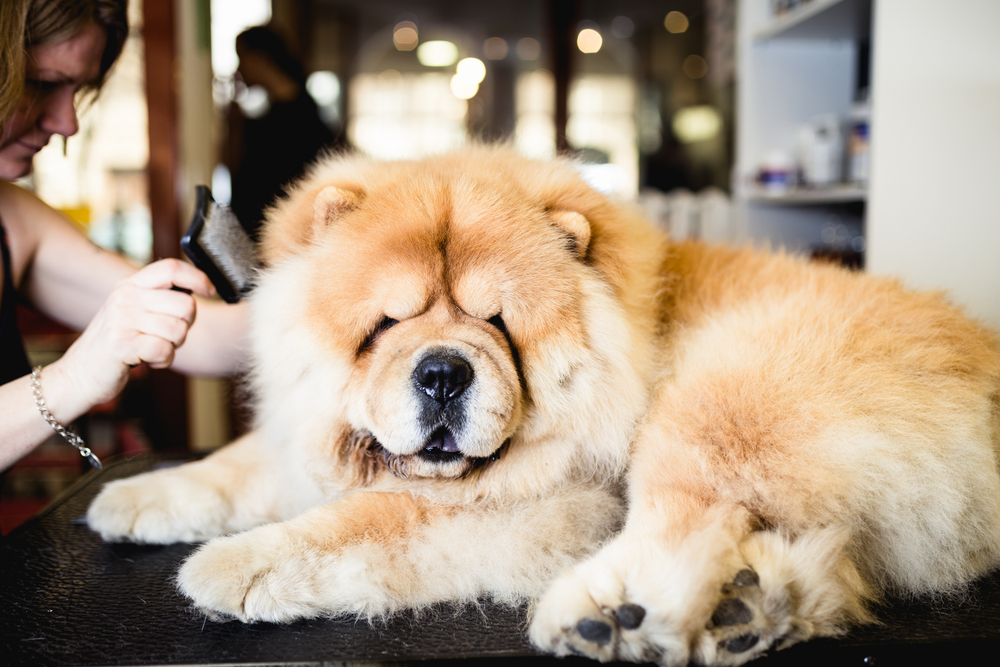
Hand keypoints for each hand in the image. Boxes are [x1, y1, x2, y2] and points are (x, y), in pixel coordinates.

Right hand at [51, 259, 215, 411]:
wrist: (80, 373)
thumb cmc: (118, 343)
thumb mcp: (134, 311)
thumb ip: (160, 297)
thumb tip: (199, 288)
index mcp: (130, 284)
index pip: (172, 268)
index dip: (198, 278)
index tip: (210, 291)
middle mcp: (125, 296)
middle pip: (185, 304)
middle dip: (186, 325)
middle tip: (167, 336)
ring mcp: (121, 319)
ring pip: (179, 330)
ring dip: (174, 346)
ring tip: (153, 347)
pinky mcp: (122, 343)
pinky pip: (165, 350)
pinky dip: (164, 361)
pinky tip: (148, 360)